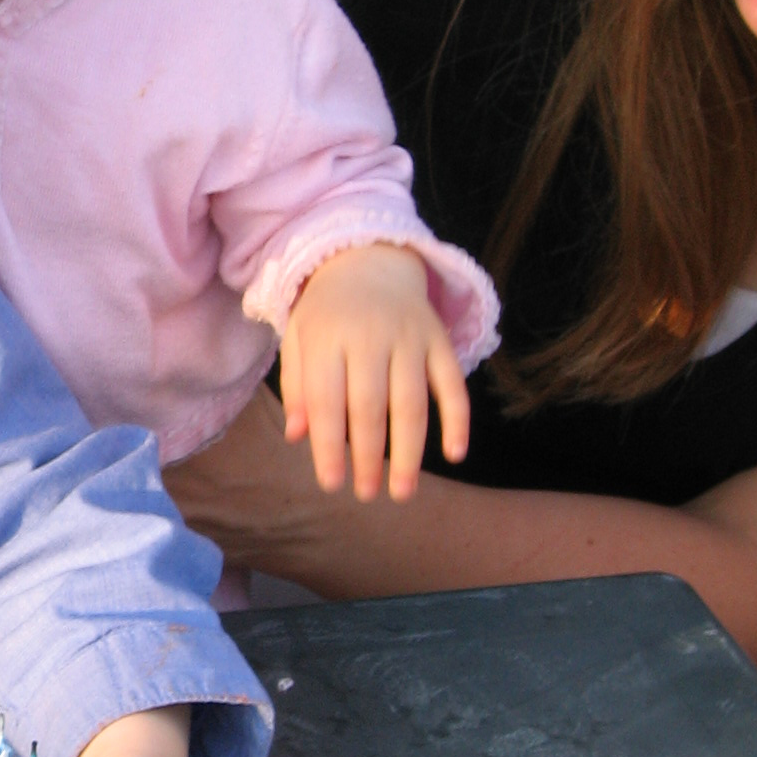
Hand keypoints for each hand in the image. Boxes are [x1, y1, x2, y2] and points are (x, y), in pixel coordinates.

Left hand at [280, 242, 469, 500]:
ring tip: (403, 493)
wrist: (370, 261)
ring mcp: (410, 337)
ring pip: (413, 402)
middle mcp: (371, 336)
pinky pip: (453, 384)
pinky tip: (455, 454)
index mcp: (327, 337)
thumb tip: (298, 437)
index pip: (327, 400)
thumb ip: (298, 386)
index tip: (332, 485)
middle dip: (369, 457)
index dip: (329, 446)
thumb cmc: (327, 314)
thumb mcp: (299, 339)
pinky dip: (458, 419)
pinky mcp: (440, 340)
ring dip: (410, 452)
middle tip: (366, 495)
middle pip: (370, 406)